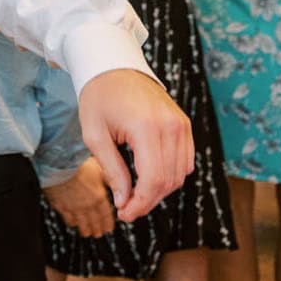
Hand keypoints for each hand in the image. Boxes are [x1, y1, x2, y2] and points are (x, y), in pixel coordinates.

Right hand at [41, 158, 116, 237]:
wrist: (56, 162)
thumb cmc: (78, 161)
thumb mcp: (100, 168)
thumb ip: (110, 180)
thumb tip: (119, 187)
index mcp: (99, 196)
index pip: (106, 215)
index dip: (108, 223)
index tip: (109, 228)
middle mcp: (87, 205)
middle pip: (94, 222)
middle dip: (98, 229)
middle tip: (99, 233)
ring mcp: (73, 207)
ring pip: (82, 224)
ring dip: (86, 230)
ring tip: (88, 233)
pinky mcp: (60, 206)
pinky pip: (68, 219)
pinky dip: (72, 223)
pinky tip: (73, 223)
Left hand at [76, 69, 192, 221]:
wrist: (114, 66)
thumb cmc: (99, 98)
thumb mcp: (95, 135)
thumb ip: (112, 170)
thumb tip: (124, 202)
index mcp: (147, 128)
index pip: (153, 180)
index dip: (140, 204)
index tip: (123, 214)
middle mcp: (171, 126)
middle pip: (168, 181)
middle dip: (148, 201)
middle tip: (126, 209)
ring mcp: (181, 124)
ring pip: (180, 174)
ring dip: (159, 191)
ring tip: (135, 194)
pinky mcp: (184, 124)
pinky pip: (185, 161)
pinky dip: (170, 175)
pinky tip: (148, 179)